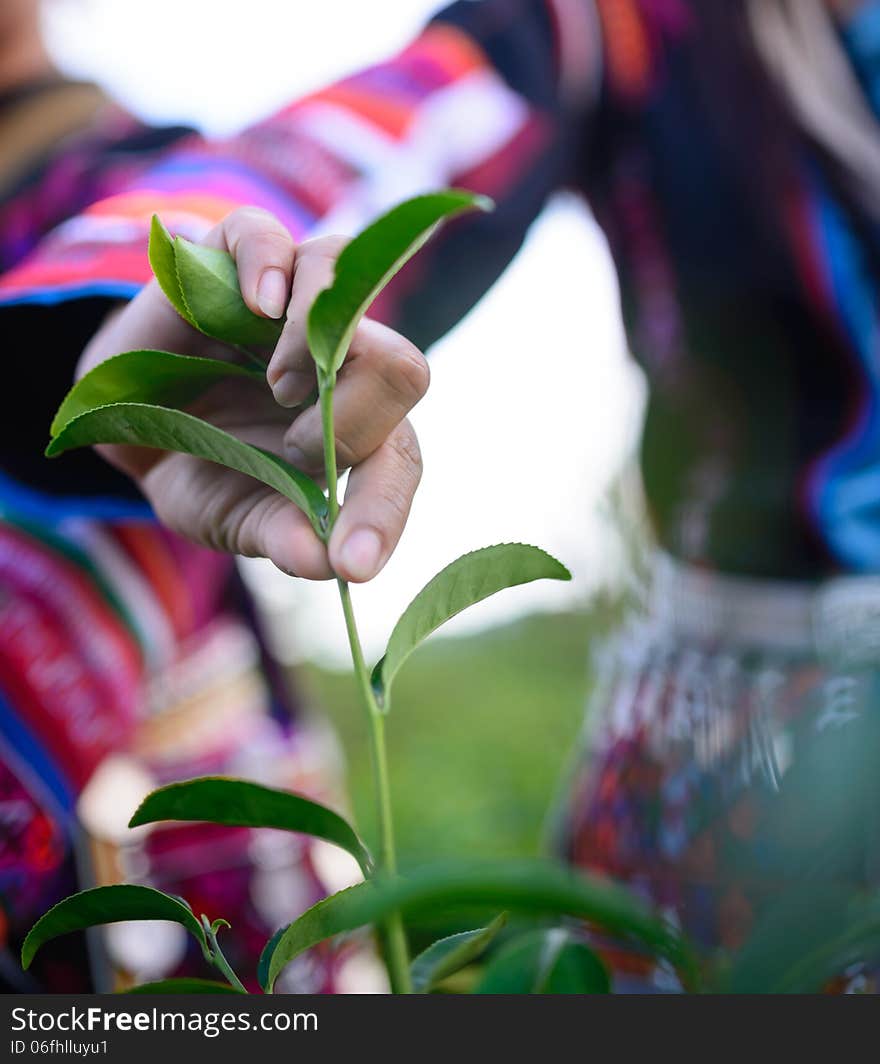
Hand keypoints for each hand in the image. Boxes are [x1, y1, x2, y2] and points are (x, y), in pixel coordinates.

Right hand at [79, 207, 428, 581]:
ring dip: (317, 343)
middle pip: (404, 367)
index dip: (383, 511)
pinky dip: (268, 265)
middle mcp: (342, 360)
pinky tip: (256, 307)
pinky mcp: (233, 262)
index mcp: (358, 429)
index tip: (350, 561)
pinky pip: (267, 237)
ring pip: (347, 284)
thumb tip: (327, 562)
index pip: (400, 460)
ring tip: (276, 384)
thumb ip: (284, 535)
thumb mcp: (236, 516)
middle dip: (355, 419)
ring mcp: (291, 305)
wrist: (129, 423)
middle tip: (294, 450)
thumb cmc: (204, 469)